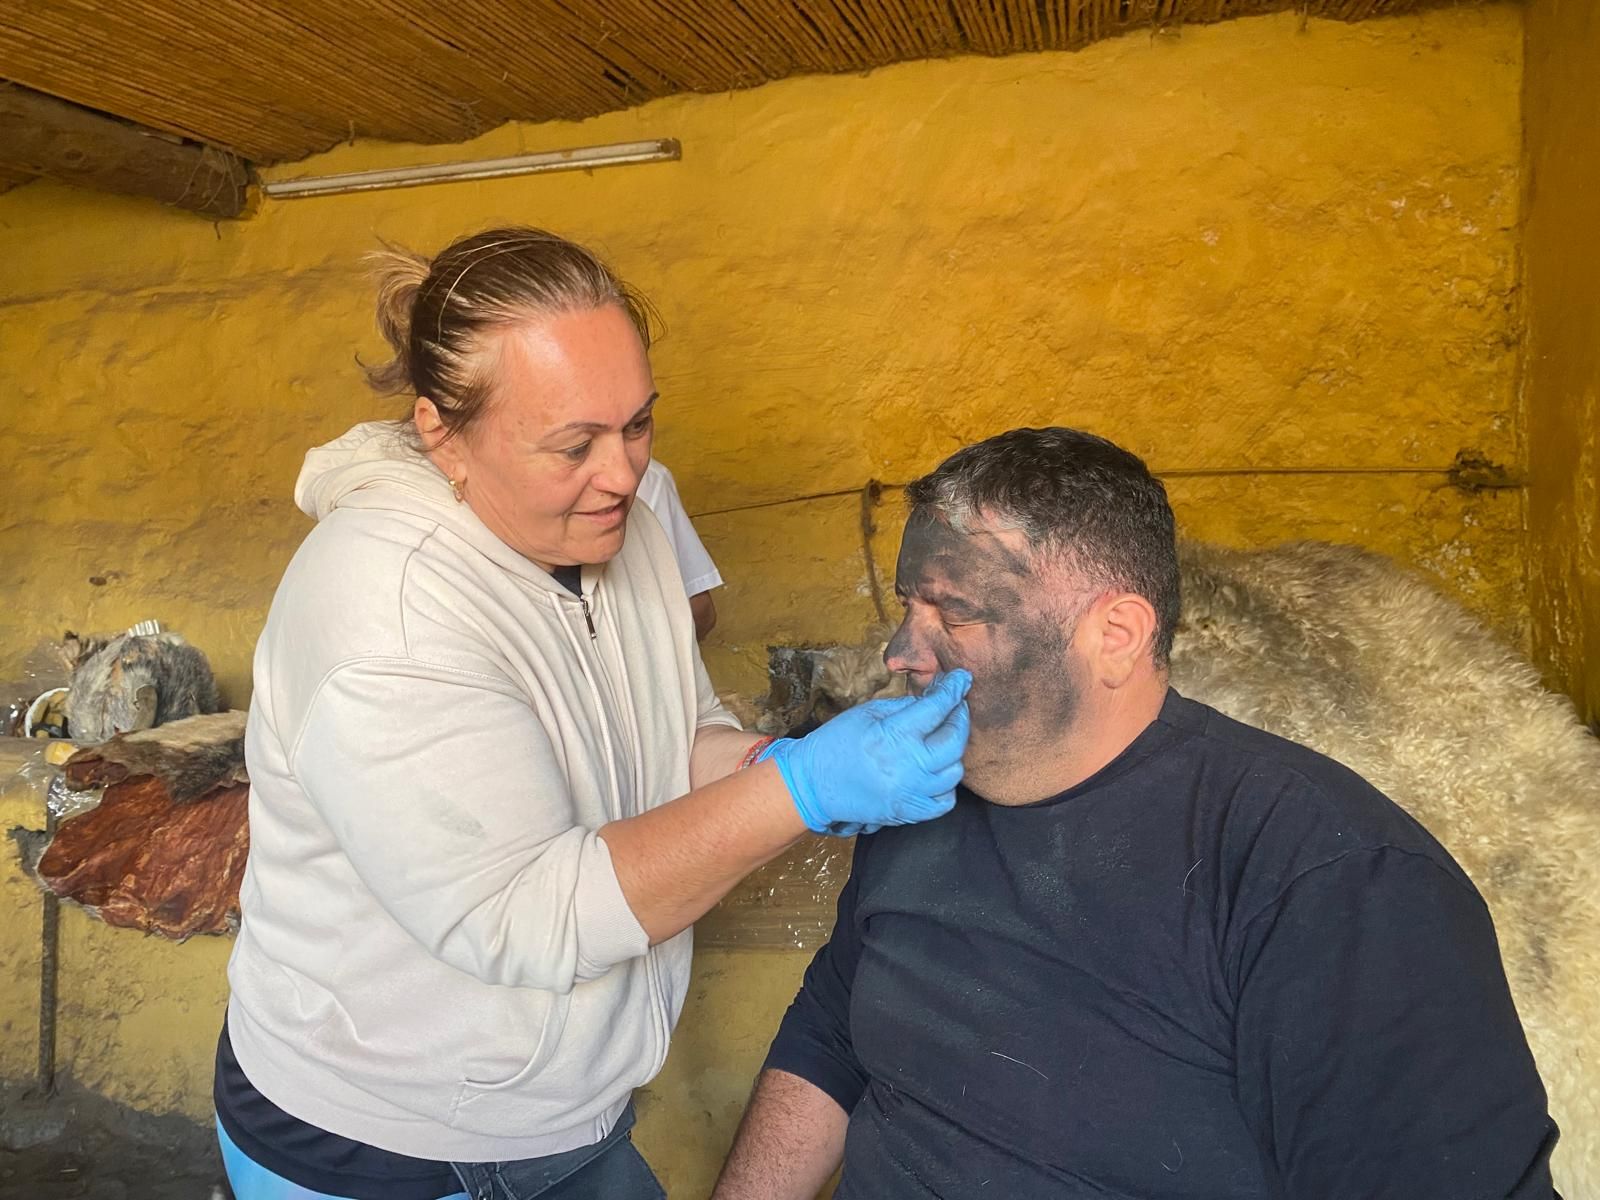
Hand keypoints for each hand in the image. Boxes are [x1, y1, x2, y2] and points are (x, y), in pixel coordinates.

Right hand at [762, 670, 971, 834]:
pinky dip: (946, 785)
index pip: (937, 708)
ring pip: (954, 771)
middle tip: (957, 706)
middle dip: (960, 717)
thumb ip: (903, 706)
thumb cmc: (836, 743)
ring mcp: (911, 792)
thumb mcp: (867, 712)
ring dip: (954, 751)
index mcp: (894, 735)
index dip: (954, 690)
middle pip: (954, 739)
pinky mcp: (909, 812)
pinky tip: (936, 771)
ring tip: (943, 738)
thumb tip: (932, 701)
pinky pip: (945, 801)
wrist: (813, 784)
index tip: (963, 679)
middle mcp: (908, 766)